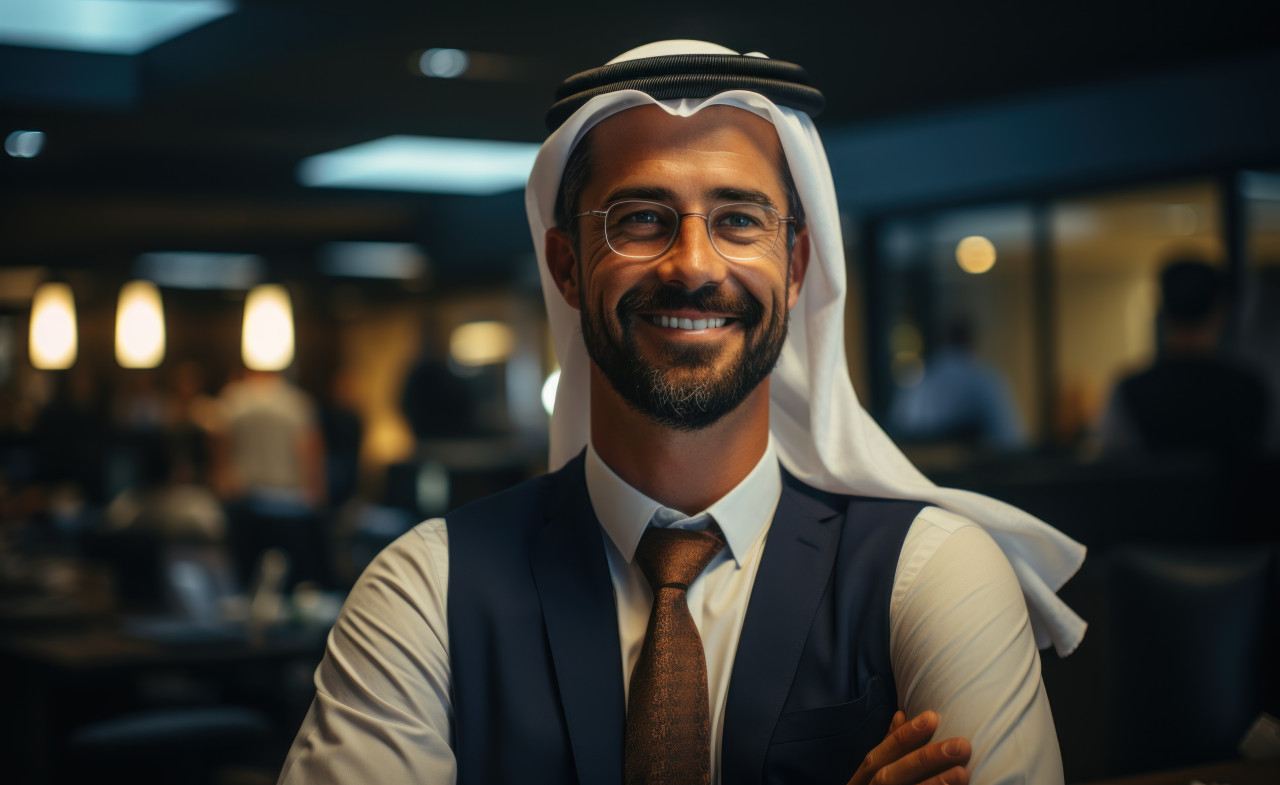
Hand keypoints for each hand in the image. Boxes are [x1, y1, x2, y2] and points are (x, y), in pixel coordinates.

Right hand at [845, 710, 970, 784]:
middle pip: (890, 777)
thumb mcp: (871, 777)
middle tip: (961, 745)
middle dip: (924, 759)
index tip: (932, 717)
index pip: (879, 755)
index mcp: (860, 783)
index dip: (904, 737)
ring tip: (963, 772)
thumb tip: (901, 715)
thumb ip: (888, 751)